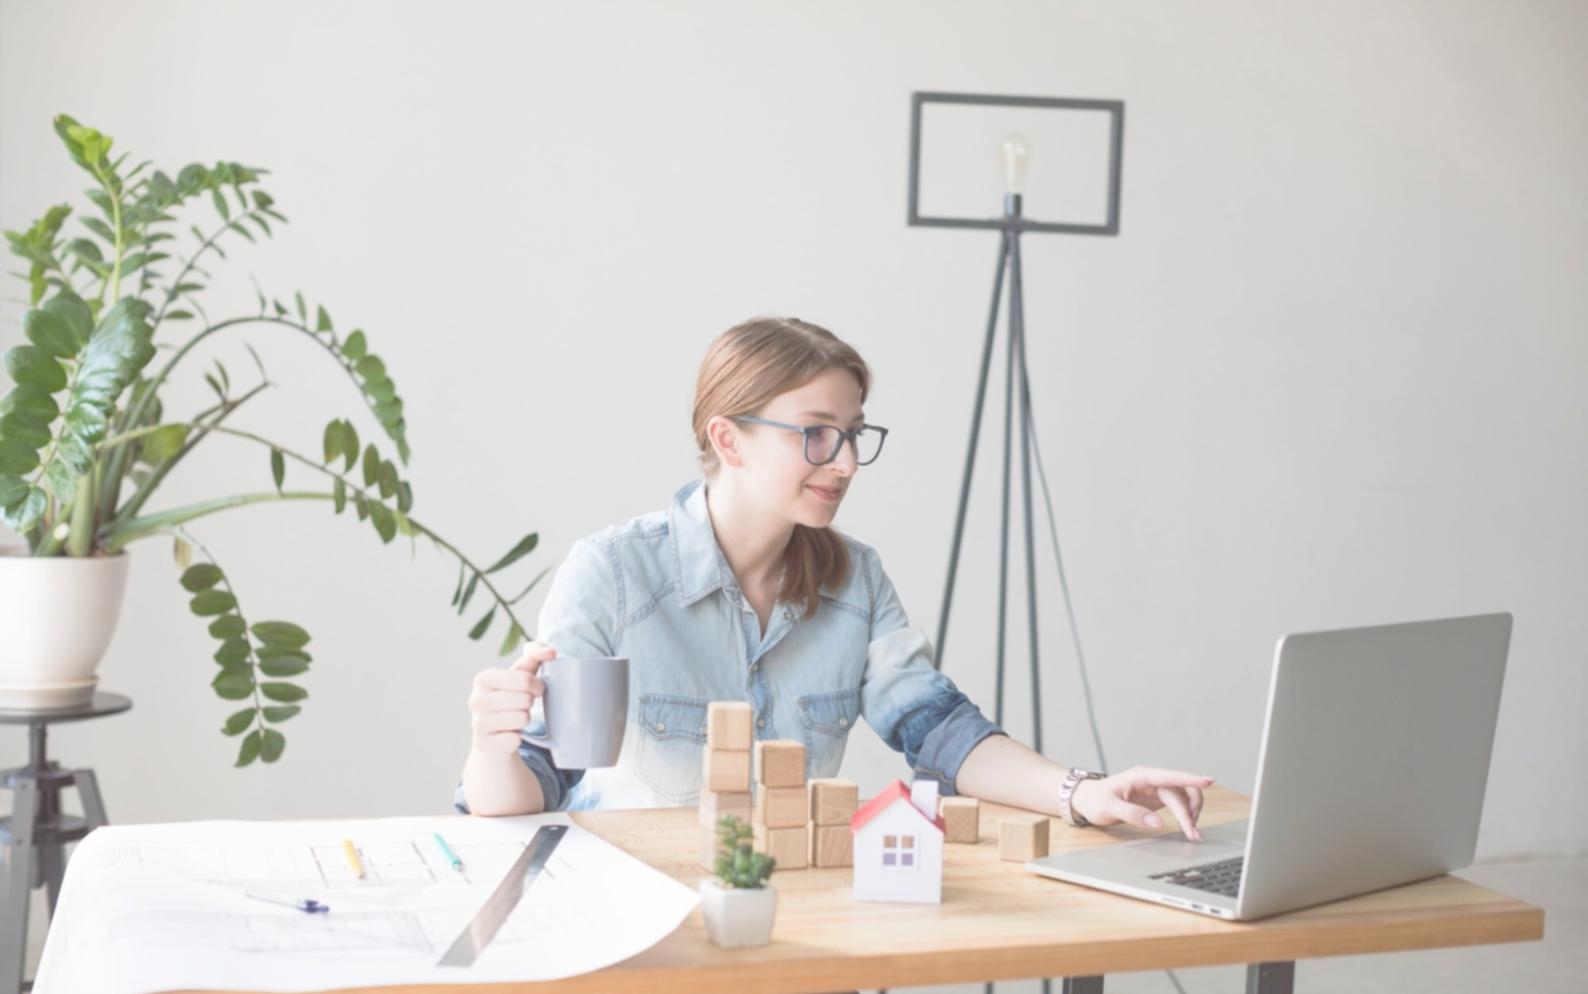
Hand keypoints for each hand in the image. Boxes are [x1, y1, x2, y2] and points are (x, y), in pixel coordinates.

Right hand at [467, 640, 555, 754]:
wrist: (492, 733)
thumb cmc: (509, 698)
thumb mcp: (519, 675)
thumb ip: (534, 657)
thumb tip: (550, 651)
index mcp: (484, 678)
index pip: (524, 679)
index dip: (537, 686)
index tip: (536, 690)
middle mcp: (476, 700)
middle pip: (524, 700)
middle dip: (530, 704)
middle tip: (524, 706)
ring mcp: (477, 723)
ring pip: (521, 720)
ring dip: (524, 720)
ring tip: (516, 718)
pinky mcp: (483, 744)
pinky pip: (514, 740)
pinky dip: (517, 738)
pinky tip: (509, 733)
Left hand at [1070, 765, 1213, 840]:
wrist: (1087, 800)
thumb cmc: (1095, 800)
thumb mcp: (1109, 808)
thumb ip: (1132, 814)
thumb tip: (1157, 822)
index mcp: (1141, 776)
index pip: (1170, 776)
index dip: (1191, 778)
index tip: (1209, 781)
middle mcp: (1151, 780)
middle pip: (1181, 789)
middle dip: (1190, 810)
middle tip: (1192, 831)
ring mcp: (1156, 789)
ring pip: (1184, 796)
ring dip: (1192, 812)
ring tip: (1191, 831)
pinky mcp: (1157, 798)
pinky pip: (1179, 803)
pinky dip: (1186, 814)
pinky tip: (1187, 826)